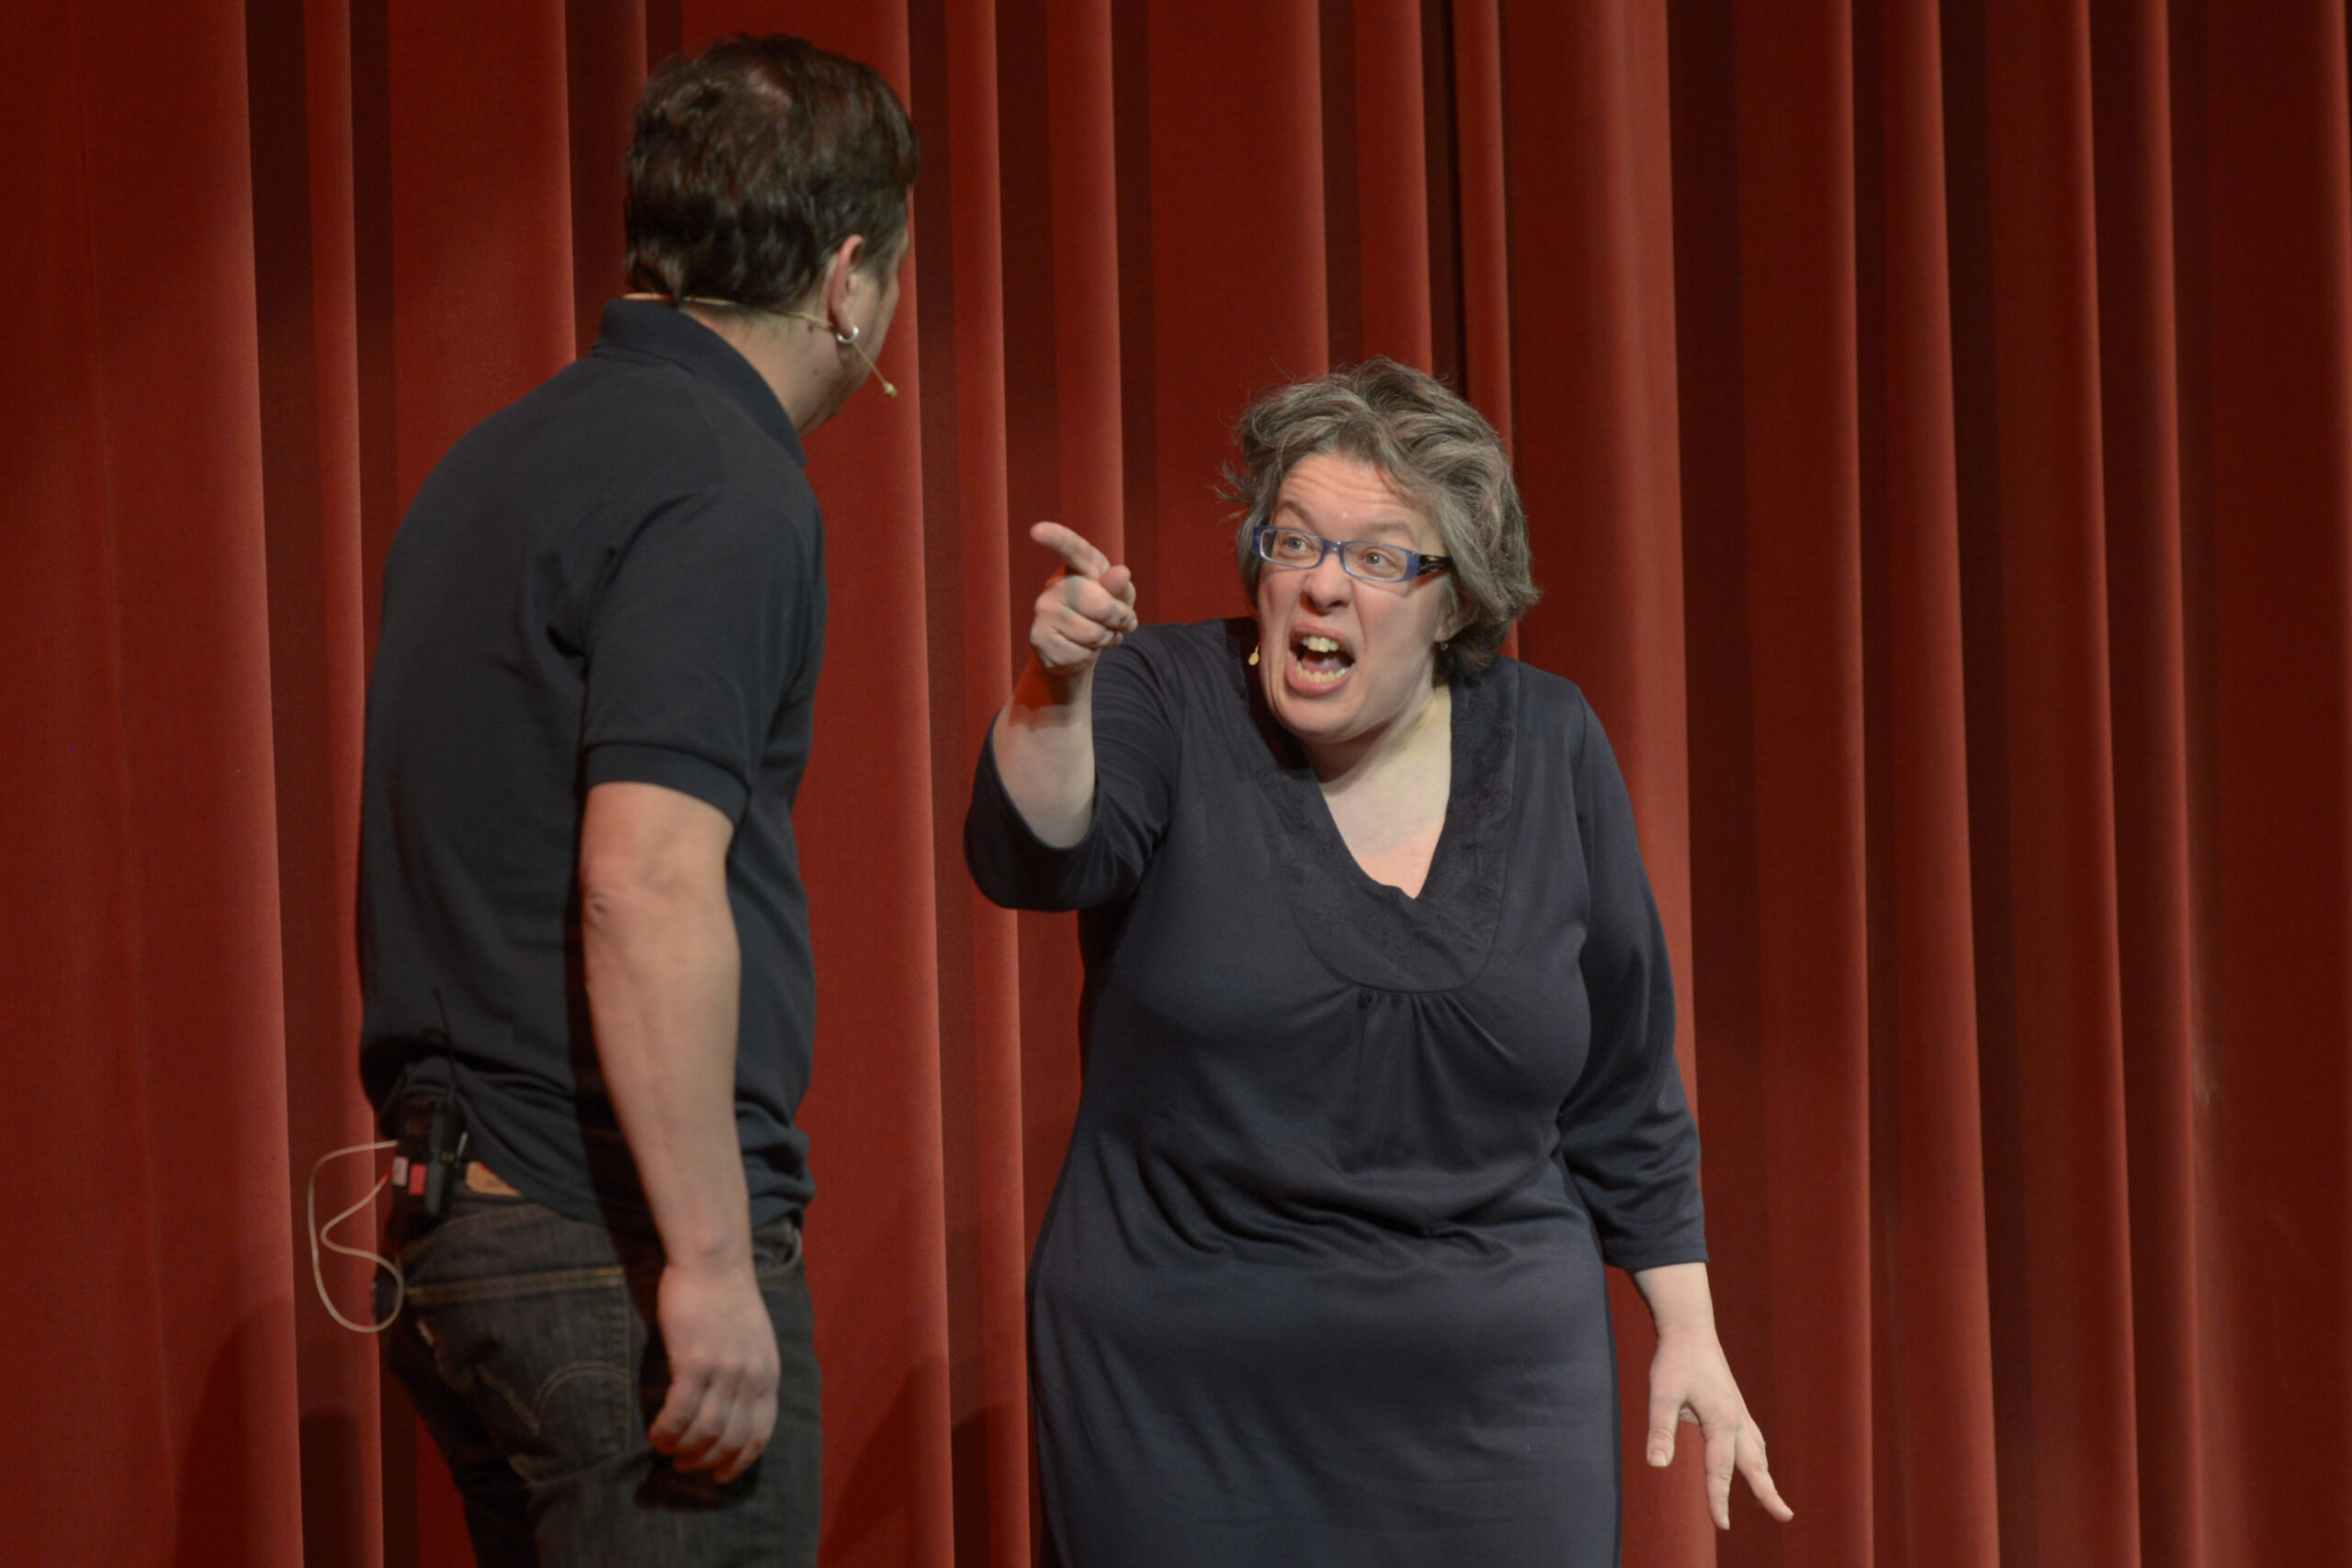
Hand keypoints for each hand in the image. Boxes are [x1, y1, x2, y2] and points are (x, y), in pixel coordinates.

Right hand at [648, 1258, 779, 1483]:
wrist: (714, 1262)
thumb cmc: (728, 1297)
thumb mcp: (756, 1339)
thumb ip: (751, 1372)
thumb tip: (735, 1406)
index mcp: (769, 1373)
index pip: (761, 1433)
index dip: (740, 1461)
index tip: (721, 1476)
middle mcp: (751, 1377)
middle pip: (731, 1439)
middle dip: (706, 1461)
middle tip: (684, 1464)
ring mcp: (725, 1371)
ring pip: (704, 1433)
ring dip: (683, 1449)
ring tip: (666, 1448)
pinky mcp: (695, 1362)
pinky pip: (680, 1414)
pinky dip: (667, 1431)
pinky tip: (655, 1433)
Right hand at [1027, 521, 1137, 676]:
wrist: (1080, 649)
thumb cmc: (1103, 614)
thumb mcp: (1120, 598)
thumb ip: (1120, 587)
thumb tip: (1121, 573)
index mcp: (1078, 567)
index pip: (1070, 548)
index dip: (1056, 538)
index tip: (1037, 530)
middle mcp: (1055, 585)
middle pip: (1100, 604)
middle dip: (1119, 619)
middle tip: (1119, 622)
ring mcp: (1043, 612)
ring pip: (1092, 634)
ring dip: (1105, 640)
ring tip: (1098, 635)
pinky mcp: (1038, 639)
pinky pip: (1080, 654)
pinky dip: (1090, 657)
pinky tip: (1082, 650)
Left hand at [1646, 1328, 1792, 1528]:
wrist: (1690, 1329)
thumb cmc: (1674, 1361)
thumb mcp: (1661, 1394)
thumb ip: (1660, 1430)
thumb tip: (1656, 1465)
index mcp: (1721, 1421)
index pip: (1719, 1470)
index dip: (1718, 1499)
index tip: (1721, 1524)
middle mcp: (1736, 1419)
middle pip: (1754, 1465)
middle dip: (1767, 1493)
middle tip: (1784, 1517)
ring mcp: (1739, 1412)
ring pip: (1756, 1452)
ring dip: (1764, 1477)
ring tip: (1772, 1502)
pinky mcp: (1735, 1406)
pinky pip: (1752, 1439)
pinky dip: (1758, 1458)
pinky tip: (1757, 1463)